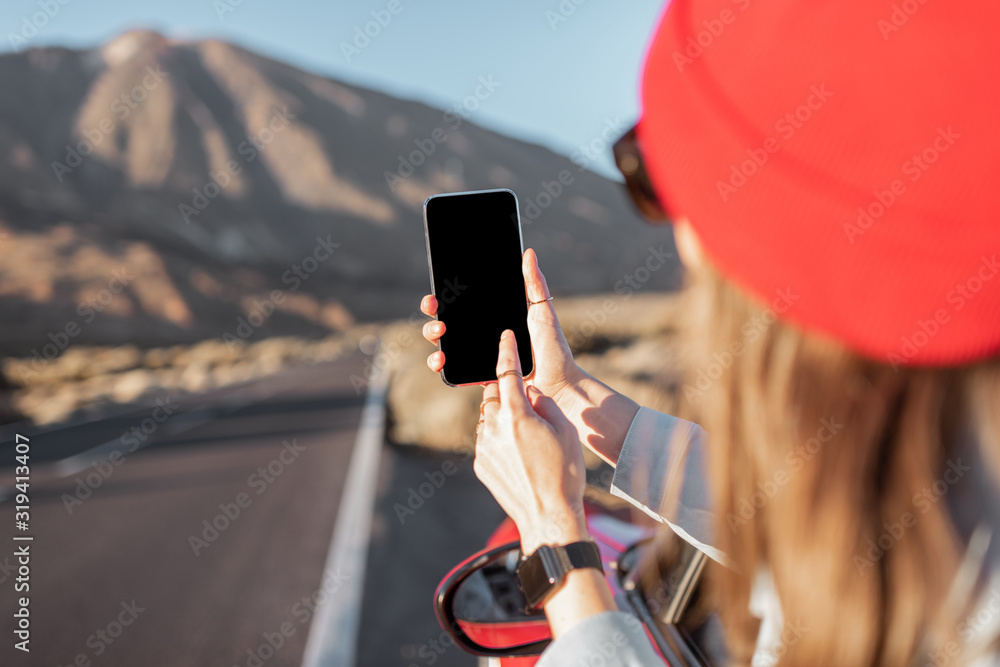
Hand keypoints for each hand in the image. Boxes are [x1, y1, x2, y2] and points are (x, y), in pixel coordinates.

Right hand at [421, 248, 581, 398]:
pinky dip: (439, 363)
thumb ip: (534, 284)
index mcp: (495, 319)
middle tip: (435, 305)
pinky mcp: (476, 377)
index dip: (447, 296)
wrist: (558, 385)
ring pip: (444, 345)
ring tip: (439, 331)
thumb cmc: (554, 349)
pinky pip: (452, 371)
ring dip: (433, 335)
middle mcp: (483, 337)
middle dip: (434, 313)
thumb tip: (528, 252)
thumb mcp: (542, 311)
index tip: (438, 290)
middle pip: (448, 322)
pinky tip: (441, 357)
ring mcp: (477, 358)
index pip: (464, 304)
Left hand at [474, 330, 586, 554]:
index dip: (507, 351)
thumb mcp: (565, 430)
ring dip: (502, 417)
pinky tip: (519, 454)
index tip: (505, 336)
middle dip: (505, 391)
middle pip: (493, 395)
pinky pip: (487, 441)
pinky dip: (499, 438)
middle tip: (524, 400)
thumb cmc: (564, 473)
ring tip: (526, 434)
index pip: (507, 372)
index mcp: (517, 415)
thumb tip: (530, 392)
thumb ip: (545, 403)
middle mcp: (494, 428)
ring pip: (488, 419)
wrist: (549, 517)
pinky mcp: (481, 465)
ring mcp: (484, 448)